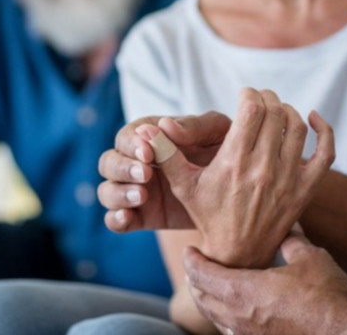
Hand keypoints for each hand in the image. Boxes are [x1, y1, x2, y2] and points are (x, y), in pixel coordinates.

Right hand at [98, 110, 231, 231]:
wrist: (240, 189)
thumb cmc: (226, 149)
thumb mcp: (216, 133)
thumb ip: (194, 127)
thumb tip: (166, 126)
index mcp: (150, 137)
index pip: (127, 136)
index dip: (132, 144)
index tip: (149, 152)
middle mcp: (137, 162)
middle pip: (109, 162)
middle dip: (123, 167)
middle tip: (146, 174)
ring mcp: (136, 190)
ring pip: (106, 191)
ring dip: (118, 193)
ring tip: (141, 195)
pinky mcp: (142, 216)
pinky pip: (116, 220)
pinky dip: (116, 219)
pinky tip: (128, 216)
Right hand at [162, 89, 333, 267]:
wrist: (237, 254)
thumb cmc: (208, 214)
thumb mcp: (184, 186)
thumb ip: (166, 156)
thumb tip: (148, 131)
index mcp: (234, 163)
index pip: (251, 110)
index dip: (249, 95)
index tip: (244, 96)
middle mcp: (263, 169)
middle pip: (275, 113)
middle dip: (267, 98)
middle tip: (259, 101)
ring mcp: (287, 179)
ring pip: (297, 127)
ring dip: (288, 111)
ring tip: (276, 111)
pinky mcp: (305, 189)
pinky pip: (325, 153)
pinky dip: (324, 130)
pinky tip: (312, 118)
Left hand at [185, 231, 346, 334]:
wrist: (342, 334)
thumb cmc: (325, 296)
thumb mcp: (310, 258)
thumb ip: (292, 242)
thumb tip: (287, 228)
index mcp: (242, 290)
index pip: (202, 275)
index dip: (192, 261)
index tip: (189, 250)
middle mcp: (238, 316)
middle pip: (202, 299)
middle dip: (195, 281)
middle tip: (196, 266)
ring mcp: (247, 334)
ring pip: (214, 318)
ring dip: (208, 300)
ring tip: (210, 288)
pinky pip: (231, 330)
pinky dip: (224, 317)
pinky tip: (235, 312)